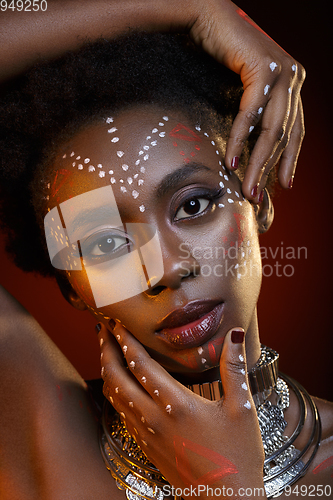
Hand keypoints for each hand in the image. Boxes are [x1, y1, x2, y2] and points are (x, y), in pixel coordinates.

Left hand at [98, 322, 264, 496]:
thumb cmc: (237, 454)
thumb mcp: (242, 408)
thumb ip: (234, 368)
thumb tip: (235, 334)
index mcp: (177, 404)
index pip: (141, 366)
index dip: (126, 342)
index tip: (116, 323)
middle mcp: (156, 418)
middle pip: (117, 378)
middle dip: (107, 351)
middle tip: (103, 331)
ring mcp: (148, 434)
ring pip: (115, 397)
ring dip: (107, 370)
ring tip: (105, 352)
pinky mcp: (147, 446)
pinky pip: (121, 414)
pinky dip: (113, 393)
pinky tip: (117, 386)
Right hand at [189, 0, 304, 199]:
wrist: (205, 19)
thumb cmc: (220, 56)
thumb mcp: (245, 90)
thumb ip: (258, 111)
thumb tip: (253, 144)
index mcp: (293, 84)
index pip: (297, 130)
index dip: (289, 160)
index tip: (284, 185)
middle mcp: (293, 77)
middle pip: (285, 135)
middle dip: (270, 169)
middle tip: (257, 196)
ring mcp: (283, 72)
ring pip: (272, 130)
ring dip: (257, 163)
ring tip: (247, 188)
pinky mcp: (264, 69)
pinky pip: (251, 115)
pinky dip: (239, 140)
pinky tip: (230, 161)